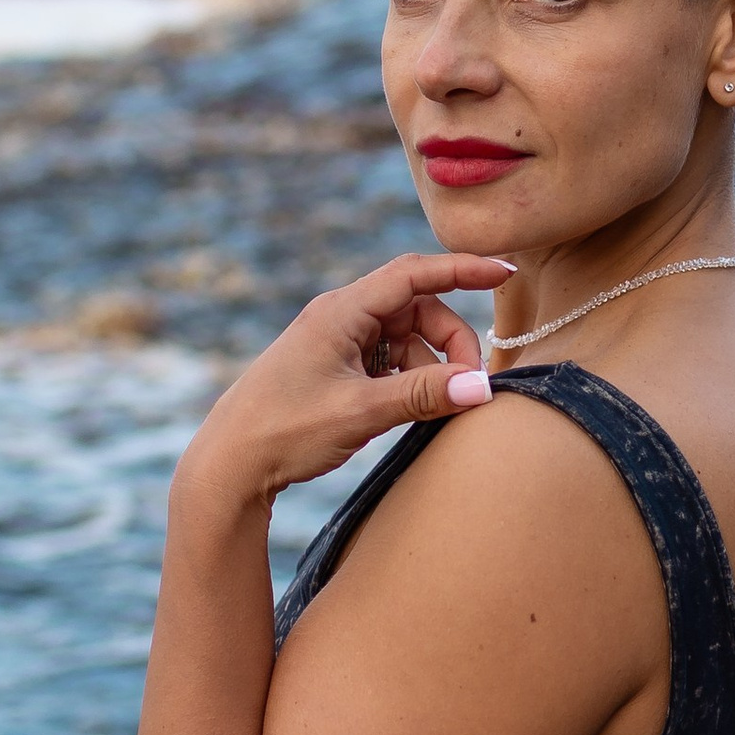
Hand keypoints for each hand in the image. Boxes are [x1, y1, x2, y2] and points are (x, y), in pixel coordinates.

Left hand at [177, 251, 513, 509]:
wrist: (229, 465)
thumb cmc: (284, 430)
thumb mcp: (360, 412)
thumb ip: (422, 396)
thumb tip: (482, 387)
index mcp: (341, 312)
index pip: (414, 274)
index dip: (463, 269)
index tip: (505, 271)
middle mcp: (340, 319)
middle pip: (418, 311)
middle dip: (450, 343)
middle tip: (468, 388)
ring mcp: (337, 344)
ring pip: (406, 340)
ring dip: (429, 368)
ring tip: (434, 408)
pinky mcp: (336, 370)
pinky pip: (388, 362)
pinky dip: (408, 381)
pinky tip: (408, 411)